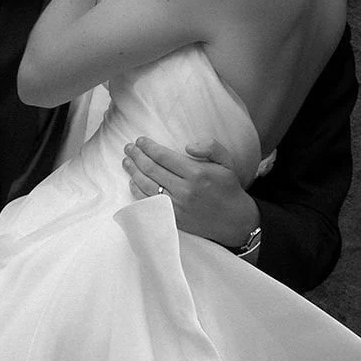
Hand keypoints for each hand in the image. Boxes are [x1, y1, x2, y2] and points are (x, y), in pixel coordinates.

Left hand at [124, 137, 259, 249]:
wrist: (234, 220)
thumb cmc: (228, 188)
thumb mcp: (227, 162)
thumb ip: (211, 147)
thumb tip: (188, 146)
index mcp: (197, 173)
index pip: (164, 156)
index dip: (149, 147)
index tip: (140, 140)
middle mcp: (184, 190)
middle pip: (151, 169)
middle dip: (137, 156)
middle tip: (129, 148)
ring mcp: (177, 206)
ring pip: (146, 185)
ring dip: (133, 171)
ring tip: (127, 161)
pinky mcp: (173, 218)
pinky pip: (149, 202)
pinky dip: (137, 190)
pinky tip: (133, 181)